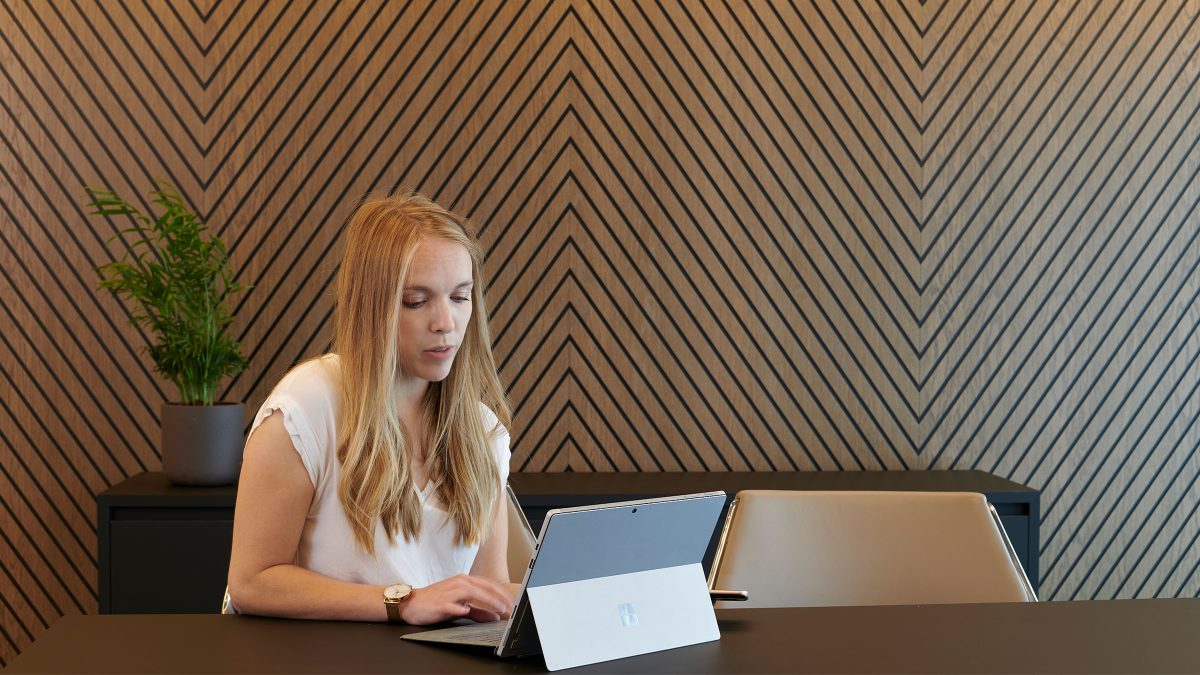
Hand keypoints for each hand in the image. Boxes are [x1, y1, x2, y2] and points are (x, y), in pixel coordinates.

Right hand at [399, 574, 516, 624]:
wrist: (413, 603)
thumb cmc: (437, 602)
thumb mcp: (460, 605)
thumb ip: (478, 611)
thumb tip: (495, 616)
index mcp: (464, 581)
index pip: (488, 585)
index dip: (501, 593)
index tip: (512, 602)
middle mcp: (458, 583)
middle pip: (483, 587)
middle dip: (499, 597)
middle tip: (510, 607)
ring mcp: (450, 592)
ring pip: (472, 593)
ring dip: (487, 601)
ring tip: (498, 609)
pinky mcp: (441, 603)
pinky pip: (454, 605)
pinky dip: (462, 608)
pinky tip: (467, 612)